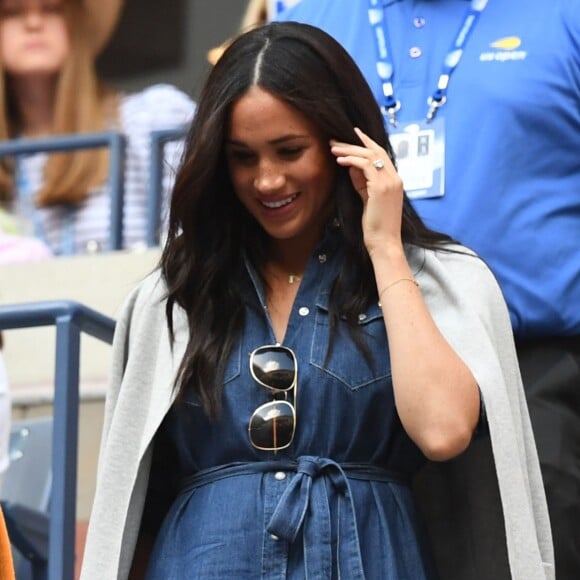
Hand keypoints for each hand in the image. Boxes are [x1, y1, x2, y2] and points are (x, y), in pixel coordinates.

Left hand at [330, 127, 403, 254]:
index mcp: (394, 181)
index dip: (367, 143)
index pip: (381, 155)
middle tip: (335, 140)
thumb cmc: (376, 226)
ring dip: (349, 150)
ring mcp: (390, 182)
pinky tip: (339, 161)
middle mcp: (395, 178)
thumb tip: (352, 168)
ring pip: (369, 156)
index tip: (353, 134)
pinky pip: (365, 166)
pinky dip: (351, 160)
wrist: (384, 242)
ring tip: (332, 148)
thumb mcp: (367, 199)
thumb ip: (362, 183)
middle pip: (375, 151)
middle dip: (354, 143)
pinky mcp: (381, 188)